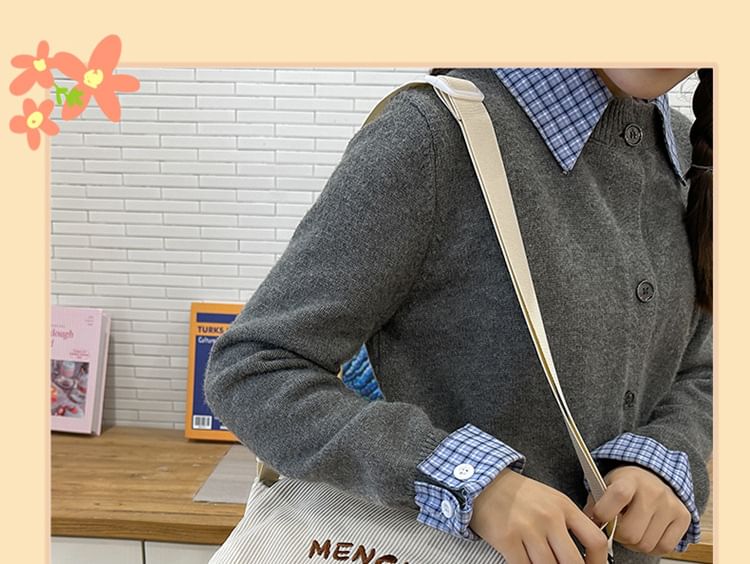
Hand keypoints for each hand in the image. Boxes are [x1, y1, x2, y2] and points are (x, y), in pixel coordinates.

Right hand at [470, 467, 608, 563]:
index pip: (595, 540)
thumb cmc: (517, 493)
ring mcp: (528, 528)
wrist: (484, 482)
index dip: (599, 563)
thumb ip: (568, 523)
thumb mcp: (549, 500)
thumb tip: (582, 555)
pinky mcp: (507, 538)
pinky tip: (526, 563)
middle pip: (574, 562)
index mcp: (563, 506)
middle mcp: (548, 517)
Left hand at [582, 464, 691, 556]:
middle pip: (630, 532)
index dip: (603, 513)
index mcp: (630, 479)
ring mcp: (670, 505)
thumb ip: (595, 503)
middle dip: (618, 535)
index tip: (598, 516)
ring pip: (646, 544)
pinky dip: (652, 546)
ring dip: (634, 543)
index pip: (618, 496)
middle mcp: (654, 491)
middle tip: (616, 527)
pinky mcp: (683, 517)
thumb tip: (590, 524)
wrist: (653, 476)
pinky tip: (646, 533)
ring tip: (631, 528)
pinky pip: (664, 547)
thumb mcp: (605, 484)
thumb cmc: (625, 485)